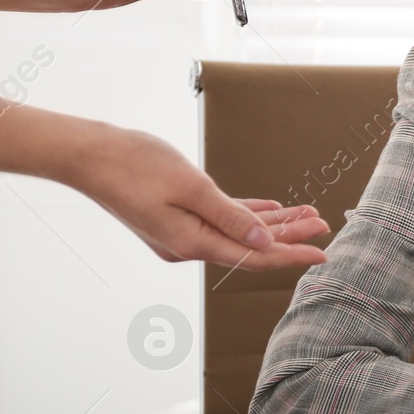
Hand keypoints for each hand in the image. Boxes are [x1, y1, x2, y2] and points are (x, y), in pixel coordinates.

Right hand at [67, 124, 329, 268]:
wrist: (89, 156)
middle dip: (289, 236)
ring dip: (273, 224)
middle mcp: (188, 246)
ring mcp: (180, 234)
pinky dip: (247, 215)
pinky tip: (272, 208)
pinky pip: (221, 220)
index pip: (254, 257)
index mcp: (192, 243)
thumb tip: (264, 242)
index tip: (322, 254)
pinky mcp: (176, 218)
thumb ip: (231, 217)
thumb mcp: (192, 189)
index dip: (291, 255)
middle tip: (324, 224)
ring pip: (238, 232)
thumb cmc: (136, 165)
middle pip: (250, 246)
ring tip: (308, 214)